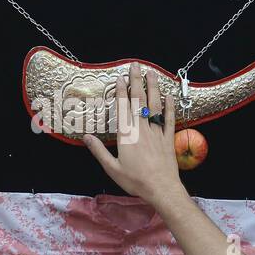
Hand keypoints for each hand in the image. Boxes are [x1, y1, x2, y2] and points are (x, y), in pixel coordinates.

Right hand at [84, 63, 181, 207]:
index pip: (124, 108)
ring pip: (155, 105)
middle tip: (135, 66)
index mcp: (127, 135)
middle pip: (139, 101)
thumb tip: (85, 137)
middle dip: (137, 82)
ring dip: (153, 87)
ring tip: (151, 73)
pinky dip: (169, 106)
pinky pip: (169, 119)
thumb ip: (99, 151)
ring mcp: (157, 132)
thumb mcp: (112, 168)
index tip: (121, 78)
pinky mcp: (169, 139)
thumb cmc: (135, 181)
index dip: (122, 91)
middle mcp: (142, 129)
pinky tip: (168, 95)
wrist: (162, 189)